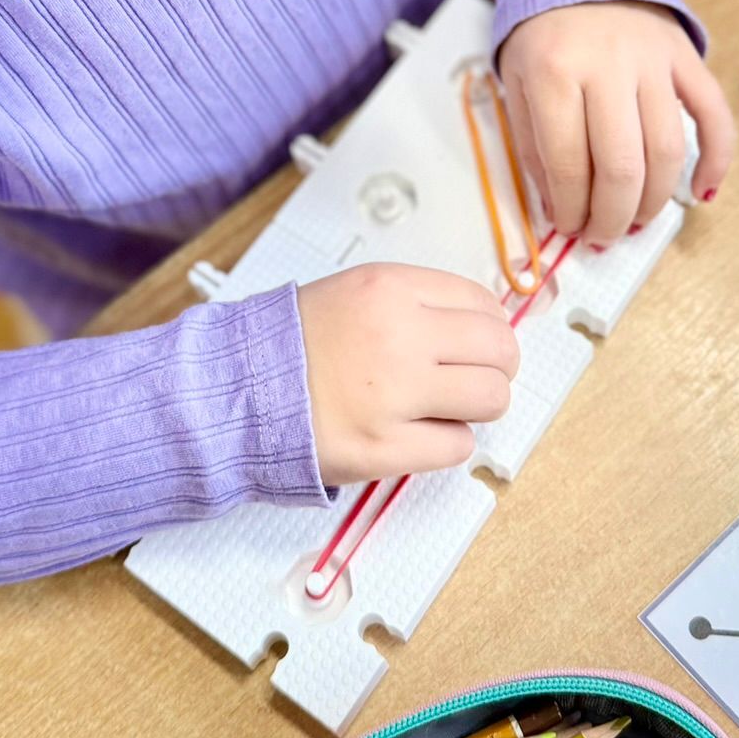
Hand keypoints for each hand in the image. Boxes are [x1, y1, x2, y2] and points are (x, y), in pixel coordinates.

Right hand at [298, 264, 520, 485]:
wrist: (239, 390)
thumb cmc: (295, 343)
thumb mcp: (355, 292)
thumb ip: (415, 300)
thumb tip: (484, 322)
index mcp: (391, 289)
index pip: (483, 302)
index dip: (490, 327)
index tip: (480, 342)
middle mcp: (399, 336)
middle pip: (499, 349)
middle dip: (497, 366)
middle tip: (477, 378)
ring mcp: (394, 394)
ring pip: (491, 397)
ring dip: (479, 405)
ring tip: (450, 407)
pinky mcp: (385, 447)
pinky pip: (458, 446)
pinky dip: (448, 441)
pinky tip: (421, 432)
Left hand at [498, 1, 733, 242]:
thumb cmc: (542, 37)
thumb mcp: (517, 85)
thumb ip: (535, 147)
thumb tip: (560, 210)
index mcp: (554, 72)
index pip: (568, 163)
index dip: (569, 209)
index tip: (568, 227)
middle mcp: (608, 65)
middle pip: (622, 166)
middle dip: (612, 217)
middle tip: (603, 236)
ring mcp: (653, 59)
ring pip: (667, 150)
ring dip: (654, 201)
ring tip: (635, 222)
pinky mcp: (685, 56)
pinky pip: (713, 114)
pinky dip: (717, 159)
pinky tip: (703, 193)